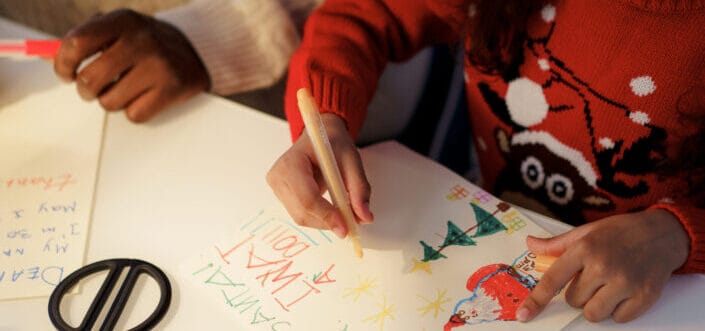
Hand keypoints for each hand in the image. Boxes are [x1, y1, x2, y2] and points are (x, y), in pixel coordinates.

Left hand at [54, 9, 209, 121]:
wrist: (196, 51)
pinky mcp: (171, 89)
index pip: (76, 43)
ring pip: (110, 102)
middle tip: (91, 88)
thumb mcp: (119, 29)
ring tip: (124, 90)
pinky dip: (135, 110)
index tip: (65, 73)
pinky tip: (144, 96)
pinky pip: (134, 114)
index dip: (63, 64)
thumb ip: (85, 39)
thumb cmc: (147, 43)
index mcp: (123, 20)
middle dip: (85, 90)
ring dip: (111, 101)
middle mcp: (141, 41)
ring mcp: (158, 66)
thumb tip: (45, 55)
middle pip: (90, 79)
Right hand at [266, 113, 373, 237]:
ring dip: (324, 221)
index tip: (345, 227)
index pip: (307, 196)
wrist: (319, 137)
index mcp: (292, 161)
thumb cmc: (333, 144)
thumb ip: (359, 189)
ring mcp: (277, 187)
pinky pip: (300, 214)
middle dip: (327, 221)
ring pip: (301, 217)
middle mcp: (278, 176)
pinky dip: (318, 217)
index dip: (326, 214)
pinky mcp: (281, 196)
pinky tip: (330, 209)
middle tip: (350, 225)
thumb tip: (365, 217)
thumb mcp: (352, 160)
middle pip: (302, 211)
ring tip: (342, 213)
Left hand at [518, 209, 688, 322]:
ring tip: (607, 287)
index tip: (524, 314)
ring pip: (593, 314)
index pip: (553, 280)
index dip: (536, 300)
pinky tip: (624, 292)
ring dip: (596, 306)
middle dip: (579, 293)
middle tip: (594, 278)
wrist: (662, 233)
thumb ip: (557, 244)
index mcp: (584, 248)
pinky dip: (618, 311)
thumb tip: (530, 244)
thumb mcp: (586, 232)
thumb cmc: (620, 232)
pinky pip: (619, 319)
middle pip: (573, 301)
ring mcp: (625, 282)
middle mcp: (603, 266)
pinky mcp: (644, 296)